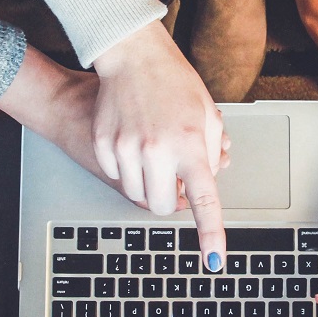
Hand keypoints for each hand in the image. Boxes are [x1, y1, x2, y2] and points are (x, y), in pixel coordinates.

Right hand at [91, 22, 228, 269]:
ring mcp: (126, 148)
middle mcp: (157, 150)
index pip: (204, 200)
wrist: (132, 56)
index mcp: (190, 144)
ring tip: (154, 153)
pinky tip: (133, 141)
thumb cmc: (174, 82)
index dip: (210, 234)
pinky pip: (117, 176)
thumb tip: (207, 183)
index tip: (214, 260)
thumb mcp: (207, 115)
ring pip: (137, 195)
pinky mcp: (103, 145)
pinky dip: (127, 169)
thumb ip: (212, 154)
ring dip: (148, 184)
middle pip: (162, 206)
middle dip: (170, 200)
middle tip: (174, 178)